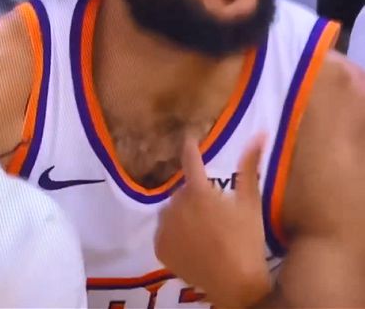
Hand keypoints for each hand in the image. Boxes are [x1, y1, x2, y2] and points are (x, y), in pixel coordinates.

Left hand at [155, 133, 270, 307]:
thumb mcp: (251, 203)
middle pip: (183, 192)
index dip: (189, 148)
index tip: (188, 138)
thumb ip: (250, 167)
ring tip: (204, 233)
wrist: (235, 283)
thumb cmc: (247, 241)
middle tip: (214, 215)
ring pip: (172, 211)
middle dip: (195, 197)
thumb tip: (259, 134)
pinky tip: (193, 245)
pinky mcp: (159, 246)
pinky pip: (165, 232)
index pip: (191, 161)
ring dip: (183, 215)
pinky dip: (175, 235)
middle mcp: (176, 205)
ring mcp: (165, 227)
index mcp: (199, 192)